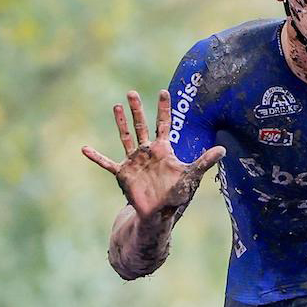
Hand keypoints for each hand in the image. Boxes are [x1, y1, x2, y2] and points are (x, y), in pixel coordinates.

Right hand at [81, 89, 223, 223]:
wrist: (158, 215)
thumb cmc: (176, 196)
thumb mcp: (191, 176)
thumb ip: (205, 161)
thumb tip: (223, 150)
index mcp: (163, 150)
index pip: (164, 124)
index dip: (164, 108)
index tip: (163, 92)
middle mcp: (147, 152)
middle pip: (142, 125)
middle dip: (137, 109)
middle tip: (132, 92)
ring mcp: (134, 161)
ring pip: (126, 137)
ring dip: (121, 123)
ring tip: (116, 106)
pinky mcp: (123, 173)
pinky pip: (107, 163)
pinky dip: (96, 157)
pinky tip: (84, 149)